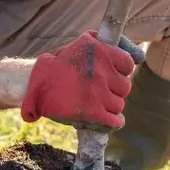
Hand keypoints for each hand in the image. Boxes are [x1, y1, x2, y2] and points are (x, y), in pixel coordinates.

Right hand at [21, 32, 144, 130]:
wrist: (31, 85)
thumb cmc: (55, 66)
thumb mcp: (78, 46)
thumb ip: (103, 47)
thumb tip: (138, 57)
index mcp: (98, 49)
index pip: (127, 63)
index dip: (121, 71)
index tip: (113, 75)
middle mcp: (100, 68)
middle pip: (124, 86)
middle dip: (115, 91)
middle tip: (102, 92)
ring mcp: (97, 90)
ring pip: (119, 104)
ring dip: (111, 107)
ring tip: (99, 106)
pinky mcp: (92, 111)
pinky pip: (114, 120)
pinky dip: (114, 123)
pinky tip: (110, 122)